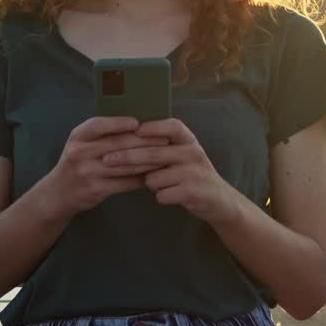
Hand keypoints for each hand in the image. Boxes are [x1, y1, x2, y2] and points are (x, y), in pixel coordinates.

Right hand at [45, 116, 169, 218]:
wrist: (58, 193)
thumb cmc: (76, 163)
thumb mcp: (80, 143)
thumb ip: (100, 134)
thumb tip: (136, 124)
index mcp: (77, 137)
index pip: (98, 125)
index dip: (119, 123)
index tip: (139, 122)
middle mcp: (80, 153)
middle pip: (116, 144)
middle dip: (143, 141)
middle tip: (164, 139)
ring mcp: (87, 172)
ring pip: (124, 164)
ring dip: (147, 161)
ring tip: (164, 156)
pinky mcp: (96, 190)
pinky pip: (124, 182)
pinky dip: (140, 178)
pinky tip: (152, 174)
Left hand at [103, 118, 241, 225]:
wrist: (218, 199)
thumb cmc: (192, 173)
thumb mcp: (184, 153)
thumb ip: (164, 145)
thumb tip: (129, 135)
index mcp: (189, 140)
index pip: (171, 126)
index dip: (152, 127)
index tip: (133, 130)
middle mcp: (193, 153)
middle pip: (153, 153)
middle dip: (127, 157)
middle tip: (106, 160)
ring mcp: (193, 173)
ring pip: (153, 177)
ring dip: (150, 183)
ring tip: (162, 184)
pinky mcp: (191, 192)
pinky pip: (161, 194)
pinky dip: (161, 196)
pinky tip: (170, 196)